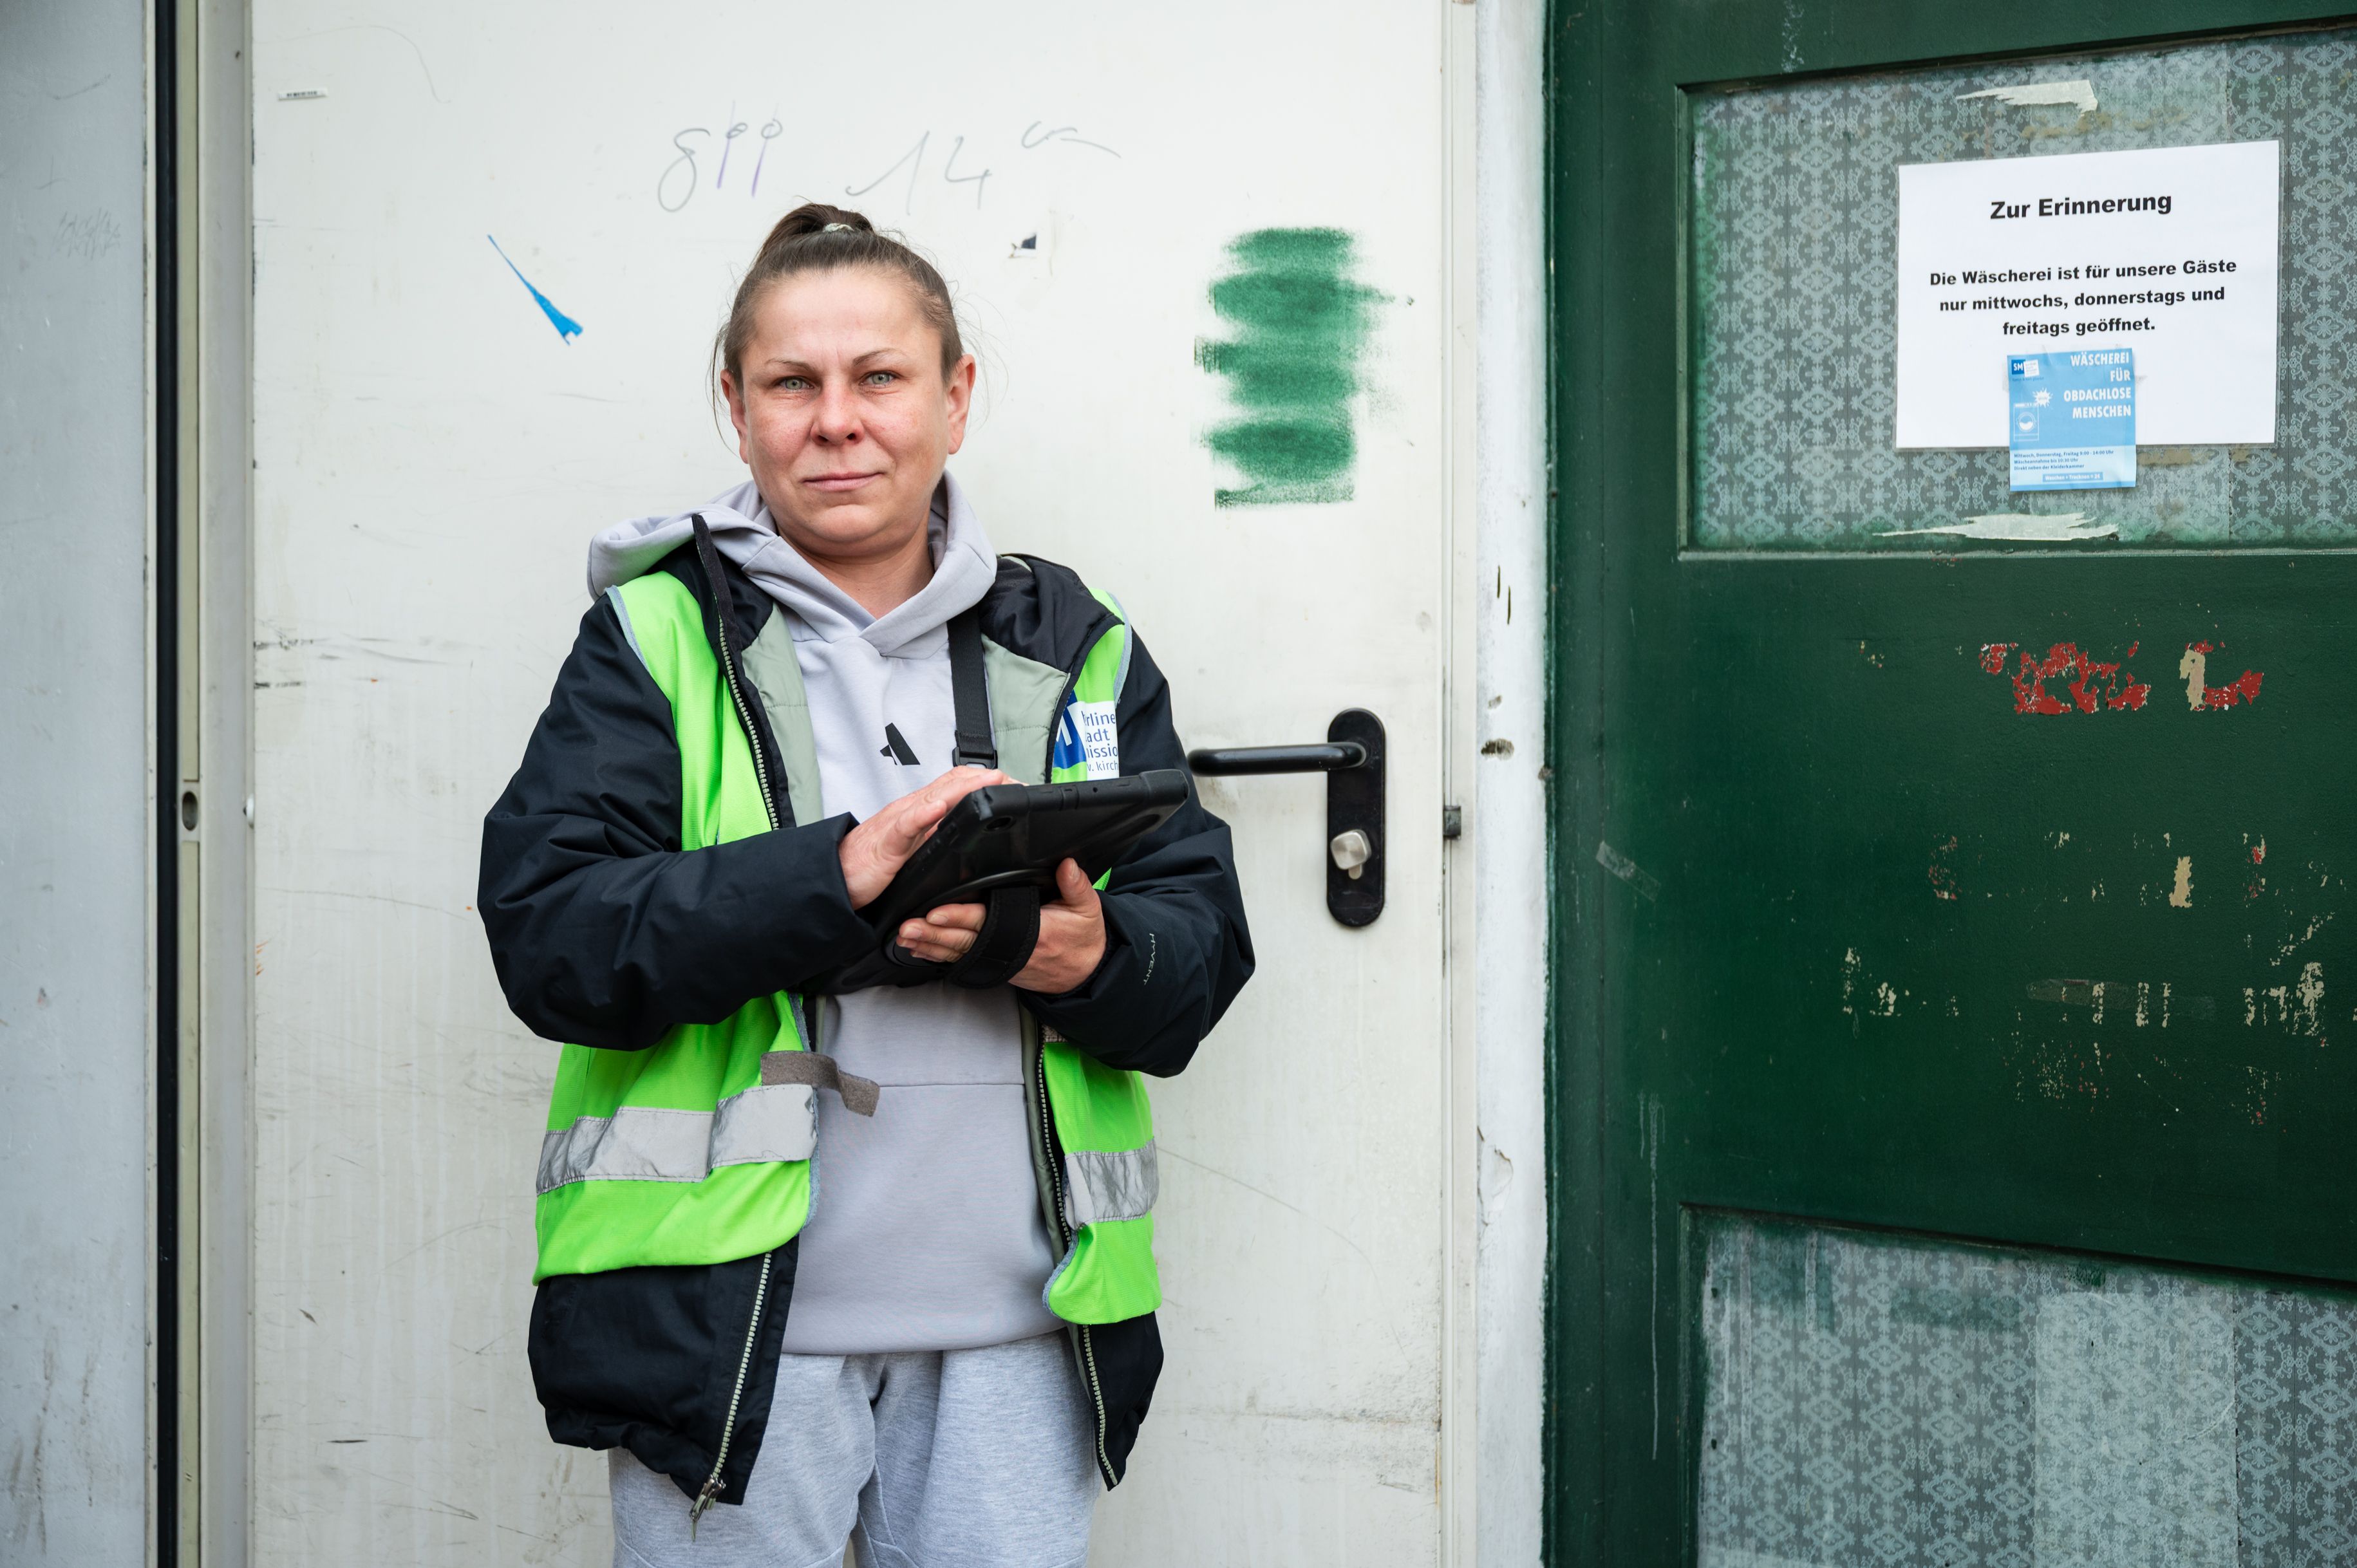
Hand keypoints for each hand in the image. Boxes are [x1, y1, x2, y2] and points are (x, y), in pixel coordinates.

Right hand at [837, 767, 1012, 909]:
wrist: (835, 878)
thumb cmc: (870, 863)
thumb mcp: (915, 850)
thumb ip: (937, 837)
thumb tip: (969, 835)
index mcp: (920, 812)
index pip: (957, 787)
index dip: (986, 782)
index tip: (1014, 786)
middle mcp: (911, 811)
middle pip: (952, 785)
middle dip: (985, 781)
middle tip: (1016, 782)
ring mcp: (898, 824)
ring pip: (934, 797)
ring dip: (965, 788)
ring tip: (991, 781)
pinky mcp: (885, 844)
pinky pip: (905, 825)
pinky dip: (923, 814)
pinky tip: (939, 808)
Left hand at [897, 858, 1107, 995]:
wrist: (1083, 973)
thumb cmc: (1083, 940)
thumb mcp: (1088, 910)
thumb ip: (1076, 885)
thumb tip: (1066, 863)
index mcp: (1031, 932)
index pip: (989, 921)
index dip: (961, 916)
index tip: (937, 911)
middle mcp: (1009, 949)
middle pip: (964, 939)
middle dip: (934, 933)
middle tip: (908, 926)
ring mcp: (999, 959)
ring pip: (957, 952)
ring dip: (929, 945)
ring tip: (904, 936)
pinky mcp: (993, 964)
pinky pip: (960, 959)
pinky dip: (937, 955)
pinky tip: (918, 949)